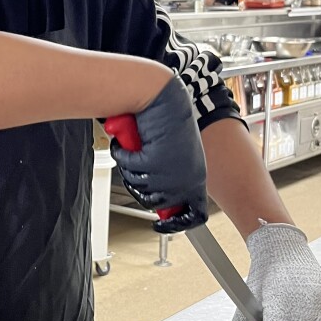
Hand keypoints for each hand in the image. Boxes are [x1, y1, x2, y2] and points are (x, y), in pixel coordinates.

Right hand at [109, 78, 207, 232]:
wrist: (162, 95)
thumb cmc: (166, 121)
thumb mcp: (174, 156)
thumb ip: (170, 179)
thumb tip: (160, 206)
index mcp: (197, 177)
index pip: (194, 214)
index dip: (175, 223)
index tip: (161, 225)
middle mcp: (187, 178)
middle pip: (156, 203)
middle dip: (141, 186)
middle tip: (136, 166)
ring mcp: (170, 172)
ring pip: (139, 187)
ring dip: (131, 168)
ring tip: (136, 148)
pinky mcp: (153, 161)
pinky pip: (128, 169)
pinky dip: (123, 154)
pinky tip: (130, 140)